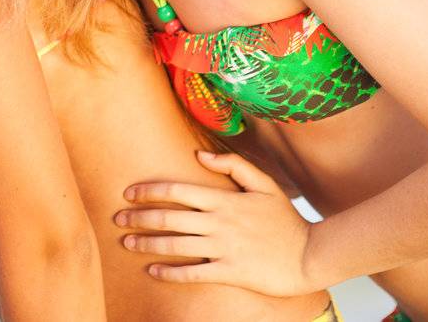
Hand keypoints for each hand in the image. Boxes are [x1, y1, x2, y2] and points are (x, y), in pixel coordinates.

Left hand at [115, 150, 319, 296]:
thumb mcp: (264, 184)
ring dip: (146, 243)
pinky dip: (169, 272)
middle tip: (116, 218)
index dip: (148, 191)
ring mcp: (223, 248)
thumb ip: (233, 164)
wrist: (311, 255)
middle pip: (168, 217)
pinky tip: (153, 271)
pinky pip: (192, 273)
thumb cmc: (286, 220)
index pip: (176, 190)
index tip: (128, 193)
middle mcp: (218, 222)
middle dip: (138, 217)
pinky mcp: (229, 273)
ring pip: (174, 245)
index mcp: (224, 199)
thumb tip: (199, 153)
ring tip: (126, 242)